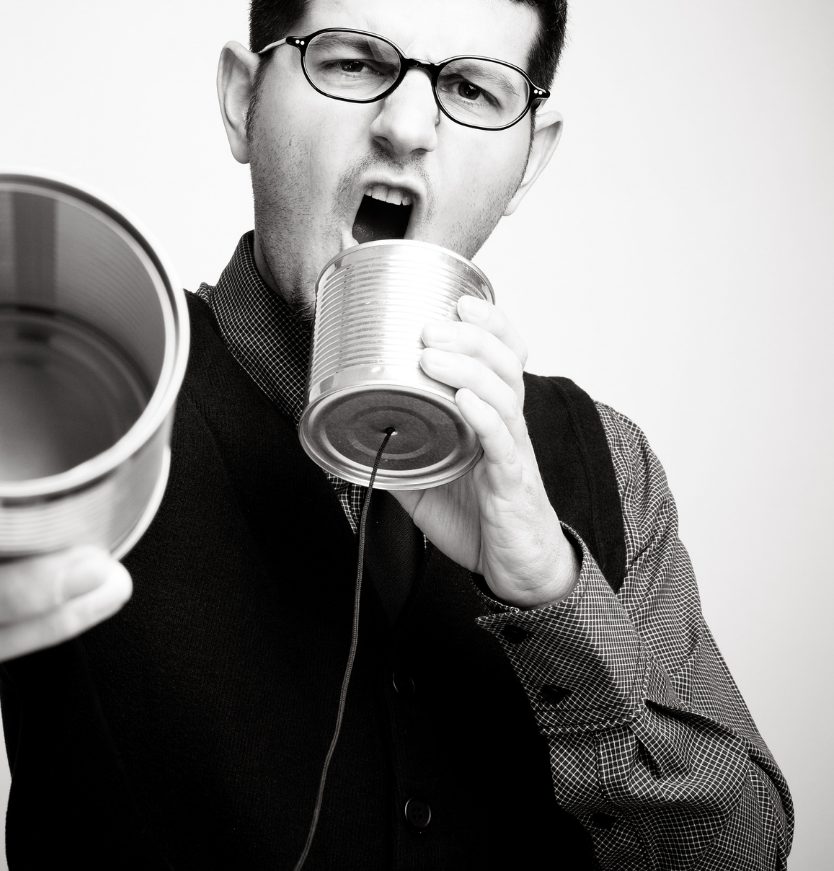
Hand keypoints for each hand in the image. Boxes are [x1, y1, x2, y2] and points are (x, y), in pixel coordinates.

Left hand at [391, 296, 578, 607]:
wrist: (516, 568)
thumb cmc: (479, 517)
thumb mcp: (427, 479)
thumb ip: (398, 453)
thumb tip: (354, 435)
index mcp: (492, 415)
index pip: (504, 356)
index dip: (490, 324)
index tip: (459, 301)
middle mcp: (508, 425)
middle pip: (503, 364)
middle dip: (468, 337)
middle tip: (430, 327)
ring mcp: (513, 451)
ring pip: (503, 395)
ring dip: (468, 369)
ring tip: (435, 355)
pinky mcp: (511, 482)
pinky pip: (503, 443)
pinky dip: (484, 417)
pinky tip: (465, 402)